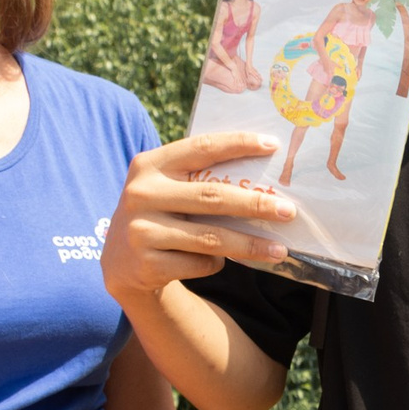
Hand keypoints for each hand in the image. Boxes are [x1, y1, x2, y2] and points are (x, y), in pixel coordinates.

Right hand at [100, 134, 295, 299]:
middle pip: (213, 197)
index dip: (238, 144)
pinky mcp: (147, 265)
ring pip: (211, 238)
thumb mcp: (165, 188)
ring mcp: (141, 231)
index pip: (201, 148)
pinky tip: (216, 261)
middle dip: (256, 204)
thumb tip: (264, 180)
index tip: (273, 145)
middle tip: (288, 211)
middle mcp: (142, 194)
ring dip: (251, 245)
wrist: (120, 263)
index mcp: (149, 165)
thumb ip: (198, 179)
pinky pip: (200, 263)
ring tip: (280, 249)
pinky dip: (216, 263)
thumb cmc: (159, 215)